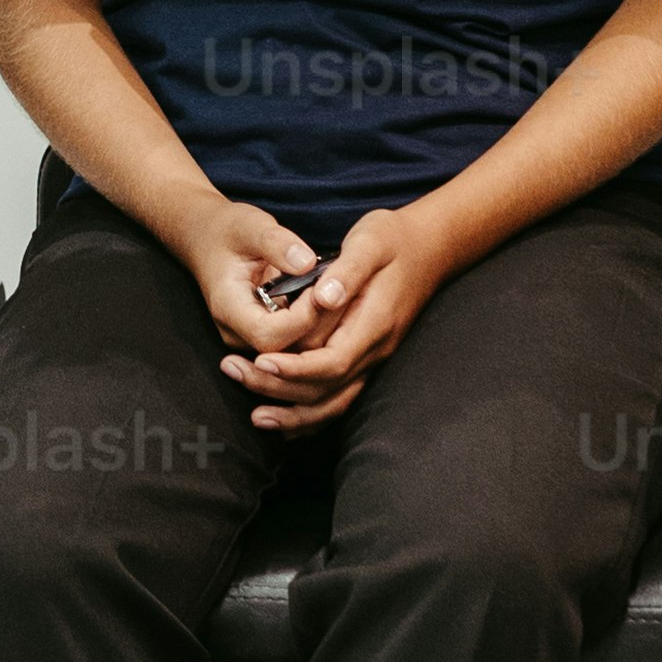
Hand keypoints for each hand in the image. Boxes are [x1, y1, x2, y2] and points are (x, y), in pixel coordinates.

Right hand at [182, 205, 341, 401]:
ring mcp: (249, 339)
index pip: (269, 336)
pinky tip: (332, 303)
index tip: (322, 290)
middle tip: (341, 295)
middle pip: (285, 353)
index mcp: (228, 308)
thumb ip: (277, 242)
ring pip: (294, 354)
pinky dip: (317, 327)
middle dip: (318, 326)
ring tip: (340, 298)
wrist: (206, 238)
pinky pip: (295, 344)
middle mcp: (236, 333)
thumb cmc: (228, 230)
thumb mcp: (250, 225)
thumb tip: (307, 263)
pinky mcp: (264, 336)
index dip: (301, 319)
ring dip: (322, 330)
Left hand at [212, 201, 457, 429]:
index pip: (332, 361)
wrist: (429, 247)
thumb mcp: (371, 241)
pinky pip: (340, 398)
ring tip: (256, 417)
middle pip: (326, 389)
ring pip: (334, 403)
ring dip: (295, 415)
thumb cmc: (394, 239)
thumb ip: (348, 270)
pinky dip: (313, 415)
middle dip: (278, 388)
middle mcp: (376, 350)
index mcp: (374, 323)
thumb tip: (324, 296)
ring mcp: (374, 359)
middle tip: (233, 372)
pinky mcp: (367, 359)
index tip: (259, 361)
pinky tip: (286, 422)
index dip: (294, 367)